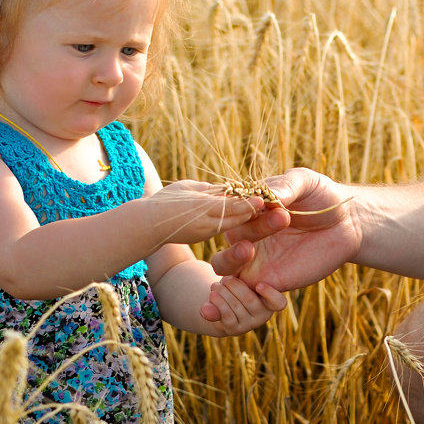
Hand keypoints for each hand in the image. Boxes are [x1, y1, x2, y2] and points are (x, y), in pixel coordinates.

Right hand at [147, 180, 263, 244]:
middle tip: (274, 207)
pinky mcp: (205, 235)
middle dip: (254, 212)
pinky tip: (248, 216)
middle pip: (236, 216)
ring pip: (233, 223)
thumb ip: (208, 189)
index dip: (248, 203)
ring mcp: (207, 230)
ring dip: (249, 217)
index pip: (231, 205)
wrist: (148, 224)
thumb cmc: (166, 201)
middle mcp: (208, 221)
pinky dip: (237, 220)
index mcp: (203, 208)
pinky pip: (225, 226)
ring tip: (266, 212)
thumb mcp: (189, 188)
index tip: (263, 199)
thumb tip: (226, 188)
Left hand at [200, 275, 287, 334]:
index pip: (279, 303)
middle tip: (225, 279)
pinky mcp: (236, 330)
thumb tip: (226, 287)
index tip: (259, 285)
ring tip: (215, 286)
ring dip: (222, 293)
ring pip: (236, 307)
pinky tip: (212, 295)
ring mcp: (250, 325)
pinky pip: (227, 317)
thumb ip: (236, 277)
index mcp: (270, 300)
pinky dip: (218, 304)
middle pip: (250, 300)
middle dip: (234, 286)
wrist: (223, 305)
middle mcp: (263, 315)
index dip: (270, 294)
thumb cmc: (236, 286)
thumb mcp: (240, 278)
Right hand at [210, 168, 359, 291]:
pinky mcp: (269, 281)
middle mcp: (245, 233)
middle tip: (281, 219)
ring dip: (230, 259)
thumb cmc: (321, 197)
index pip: (228, 209)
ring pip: (223, 266)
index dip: (236, 207)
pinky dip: (248, 293)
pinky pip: (248, 293)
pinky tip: (265, 285)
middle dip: (248, 228)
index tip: (260, 202)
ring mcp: (254, 259)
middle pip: (228, 235)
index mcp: (247, 208)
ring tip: (248, 251)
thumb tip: (266, 195)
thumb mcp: (304, 182)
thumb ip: (284, 186)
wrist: (347, 223)